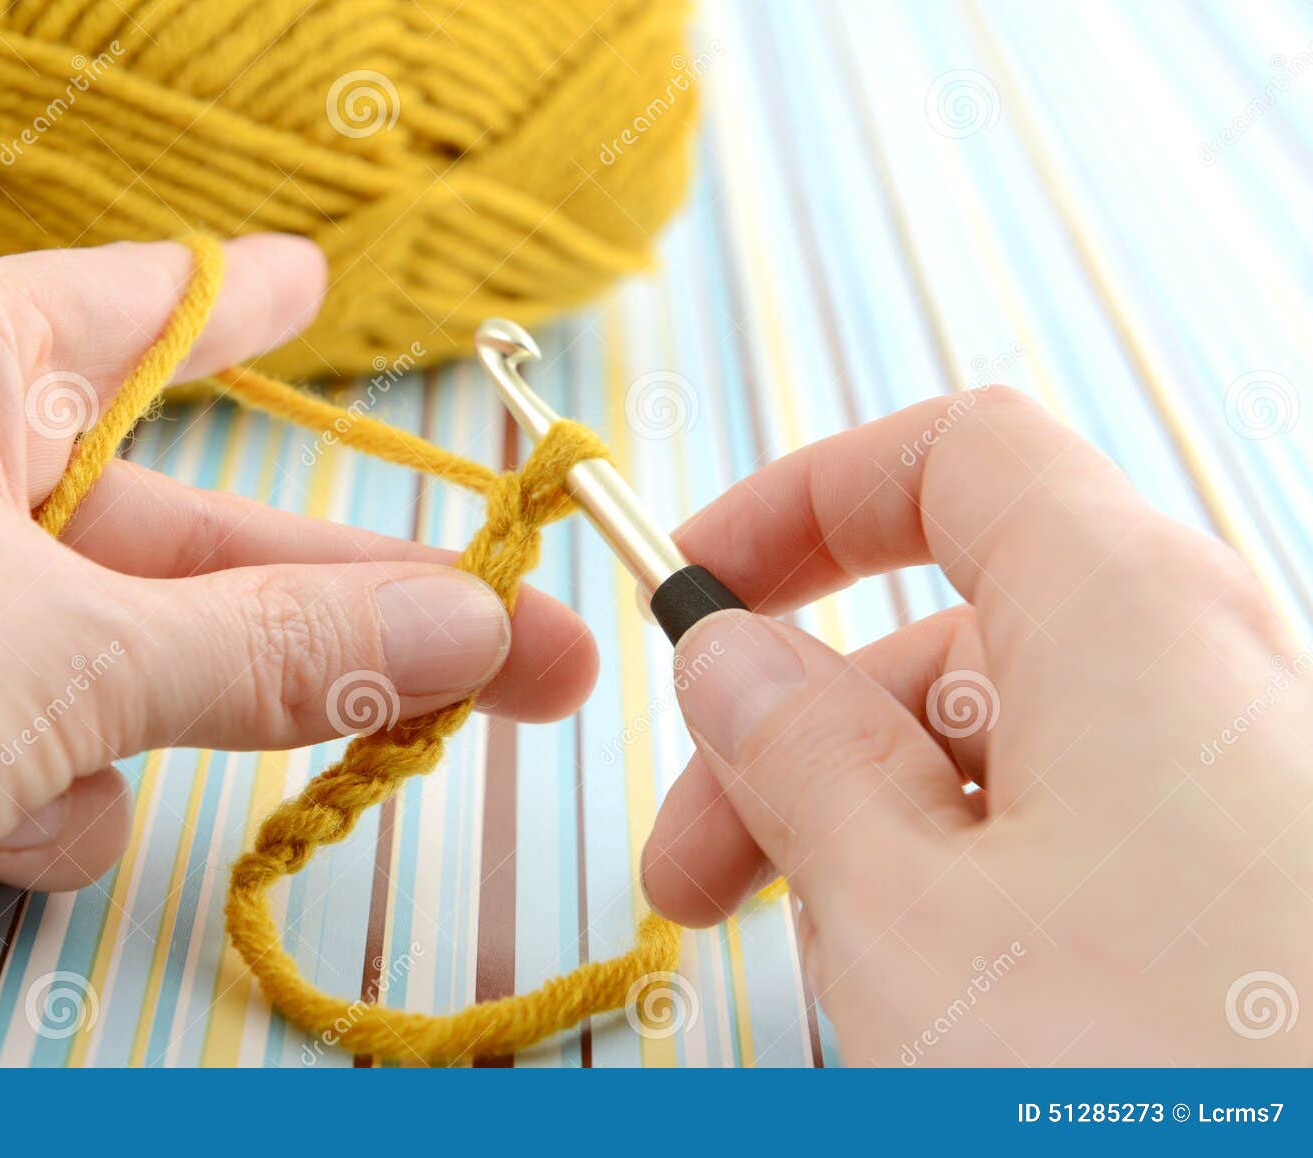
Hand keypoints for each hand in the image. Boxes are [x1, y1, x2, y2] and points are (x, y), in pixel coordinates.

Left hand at [0, 238, 596, 1016]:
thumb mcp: (57, 649)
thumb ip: (277, 642)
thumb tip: (476, 627)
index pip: (142, 313)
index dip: (244, 304)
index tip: (317, 283)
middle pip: (184, 538)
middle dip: (338, 605)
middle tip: (518, 648)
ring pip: (121, 670)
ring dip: (145, 731)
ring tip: (107, 765)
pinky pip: (33, 763)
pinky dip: (32, 805)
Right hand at [642, 388, 1311, 1064]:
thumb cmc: (1153, 1084)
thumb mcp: (903, 912)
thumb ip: (796, 754)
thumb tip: (728, 658)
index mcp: (1127, 614)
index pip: (950, 457)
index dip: (801, 504)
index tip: (697, 592)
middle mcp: (1204, 676)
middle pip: (949, 631)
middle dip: (792, 737)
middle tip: (686, 873)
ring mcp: (1242, 793)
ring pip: (1006, 758)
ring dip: (870, 837)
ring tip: (814, 977)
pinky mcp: (1256, 900)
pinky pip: (1081, 848)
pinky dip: (969, 896)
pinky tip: (922, 1012)